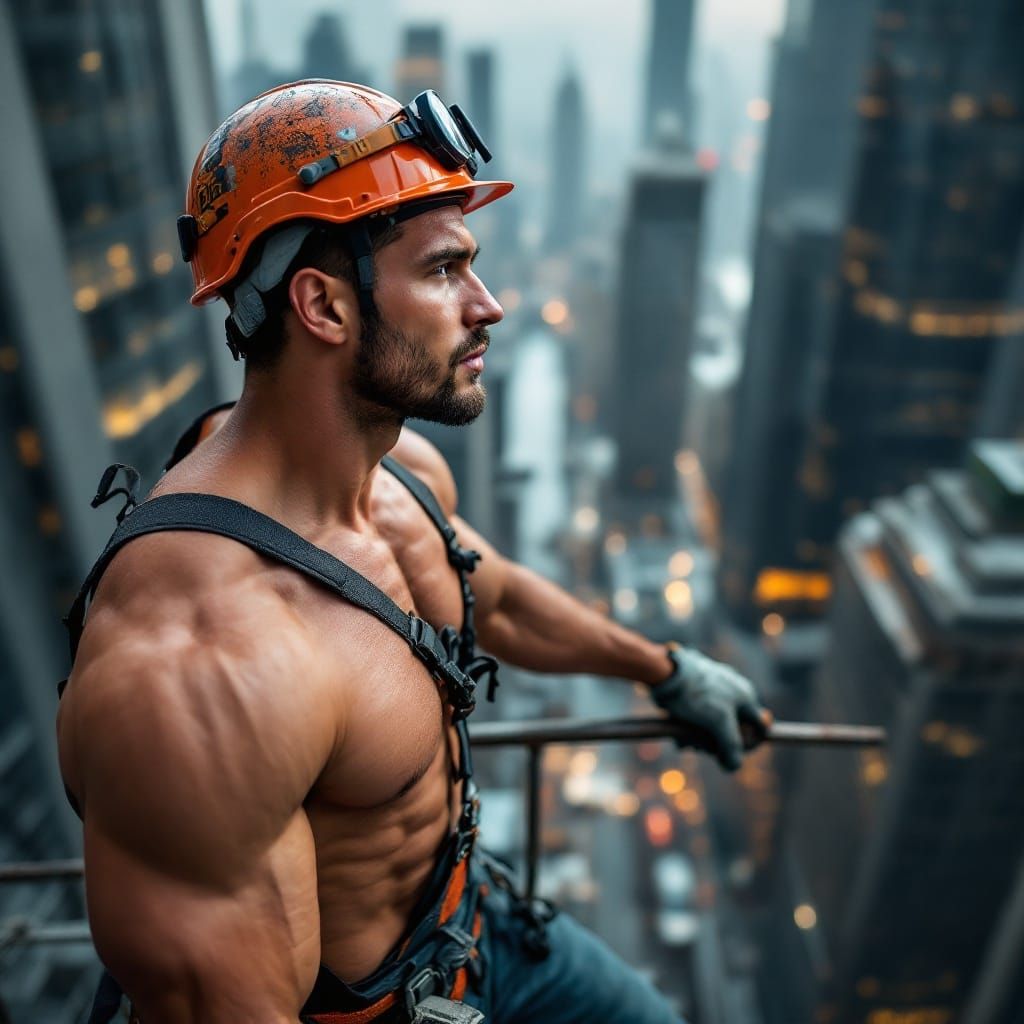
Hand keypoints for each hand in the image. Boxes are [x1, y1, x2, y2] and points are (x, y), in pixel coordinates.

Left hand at [649, 645, 770, 770]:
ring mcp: (714, 694)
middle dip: (716, 744)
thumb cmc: (696, 694)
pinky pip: (699, 720)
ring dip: (700, 740)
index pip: (760, 728)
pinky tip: (679, 738)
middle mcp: (733, 694)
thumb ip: (731, 746)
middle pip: (733, 731)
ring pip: (713, 728)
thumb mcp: (719, 723)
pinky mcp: (697, 696)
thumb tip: (733, 766)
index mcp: (746, 697)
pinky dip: (691, 730)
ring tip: (685, 742)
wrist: (665, 672)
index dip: (749, 745)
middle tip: (701, 747)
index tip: (731, 754)